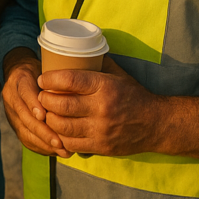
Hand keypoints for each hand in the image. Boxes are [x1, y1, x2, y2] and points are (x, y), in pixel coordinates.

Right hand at [0, 48, 69, 156]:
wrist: (22, 75)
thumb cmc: (42, 72)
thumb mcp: (48, 68)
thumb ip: (57, 80)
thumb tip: (76, 93)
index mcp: (19, 79)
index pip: (25, 92)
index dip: (34, 105)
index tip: (45, 116)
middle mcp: (11, 96)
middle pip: (25, 117)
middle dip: (42, 131)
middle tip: (58, 141)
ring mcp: (11, 112)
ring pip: (24, 131)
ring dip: (43, 142)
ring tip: (61, 150)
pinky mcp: (15, 124)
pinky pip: (25, 139)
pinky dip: (41, 146)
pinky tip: (55, 151)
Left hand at [38, 56, 159, 156]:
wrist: (156, 123)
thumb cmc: (133, 95)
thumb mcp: (117, 74)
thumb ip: (96, 64)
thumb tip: (73, 51)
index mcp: (104, 86)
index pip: (69, 80)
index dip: (50, 79)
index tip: (42, 79)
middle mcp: (101, 108)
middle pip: (61, 104)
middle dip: (45, 100)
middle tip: (41, 96)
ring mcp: (101, 129)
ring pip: (62, 126)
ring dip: (49, 119)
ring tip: (47, 112)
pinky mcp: (101, 146)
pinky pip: (71, 143)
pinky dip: (60, 136)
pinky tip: (58, 129)